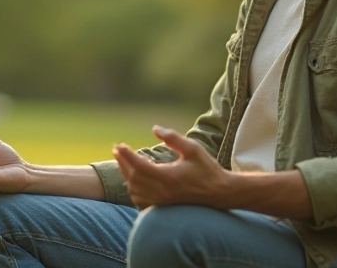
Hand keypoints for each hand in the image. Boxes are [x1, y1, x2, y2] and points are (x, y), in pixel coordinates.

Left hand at [113, 126, 230, 208]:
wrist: (219, 193)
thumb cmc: (207, 169)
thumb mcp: (193, 149)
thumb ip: (173, 138)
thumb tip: (155, 129)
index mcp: (168, 177)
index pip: (139, 166)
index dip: (127, 155)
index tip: (119, 145)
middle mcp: (162, 191)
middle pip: (133, 178)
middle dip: (123, 163)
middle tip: (117, 151)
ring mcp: (162, 202)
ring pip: (134, 191)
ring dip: (127, 176)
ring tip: (124, 163)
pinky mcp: (163, 207)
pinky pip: (140, 201)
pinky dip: (134, 190)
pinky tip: (134, 181)